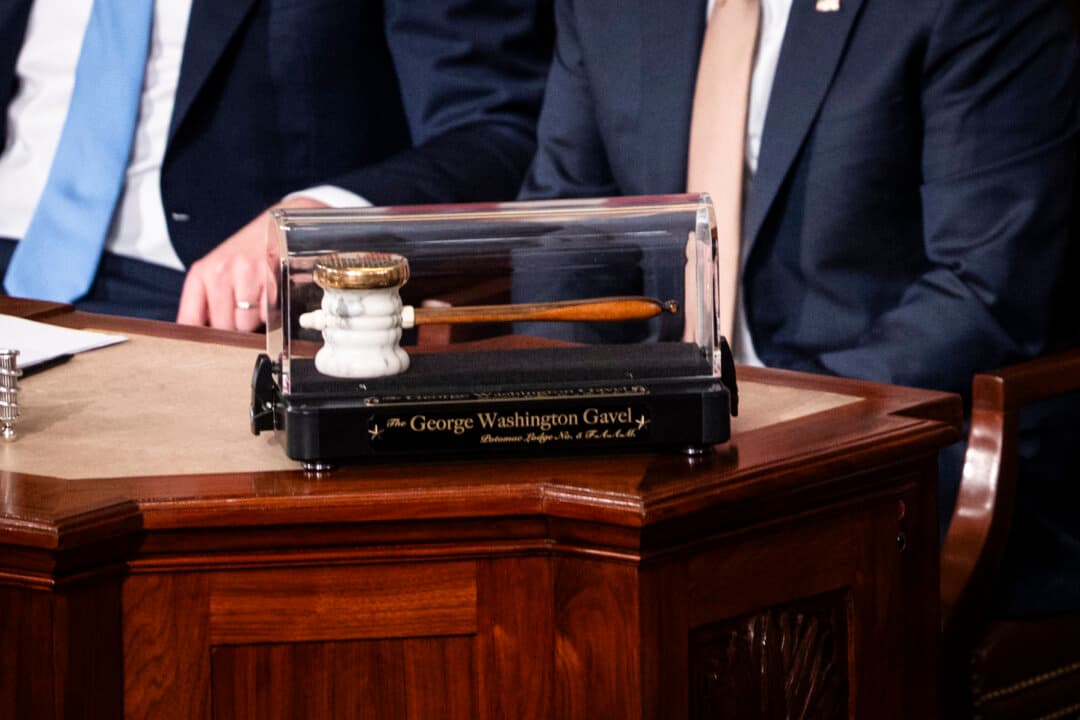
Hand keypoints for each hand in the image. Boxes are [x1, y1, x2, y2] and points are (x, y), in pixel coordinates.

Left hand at [176, 196, 326, 329]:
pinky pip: (266, 315)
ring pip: (245, 324)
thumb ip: (204, 301)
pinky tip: (268, 294)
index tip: (202, 346)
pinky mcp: (269, 279)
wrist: (275, 227)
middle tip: (240, 309)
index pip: (190, 319)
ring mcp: (245, 275)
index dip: (197, 338)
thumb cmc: (245, 252)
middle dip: (233, 325)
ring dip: (253, 319)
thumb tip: (199, 335)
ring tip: (256, 298)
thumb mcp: (216, 270)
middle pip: (222, 326)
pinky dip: (269, 311)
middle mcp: (220, 272)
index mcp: (201, 273)